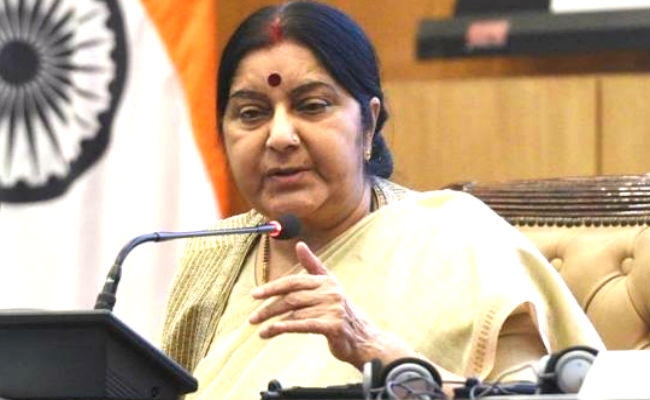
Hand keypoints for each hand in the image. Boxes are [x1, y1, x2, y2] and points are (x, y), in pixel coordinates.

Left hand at [248, 241, 415, 369]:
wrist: (364, 339)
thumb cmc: (342, 313)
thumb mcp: (330, 286)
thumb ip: (313, 266)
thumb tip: (299, 244)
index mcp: (326, 281)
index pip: (294, 281)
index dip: (273, 287)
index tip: (255, 294)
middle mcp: (330, 292)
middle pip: (292, 297)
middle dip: (269, 307)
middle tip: (253, 318)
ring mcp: (333, 309)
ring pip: (295, 313)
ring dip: (273, 322)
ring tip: (260, 329)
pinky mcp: (333, 326)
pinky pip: (303, 325)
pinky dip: (285, 328)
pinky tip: (272, 331)